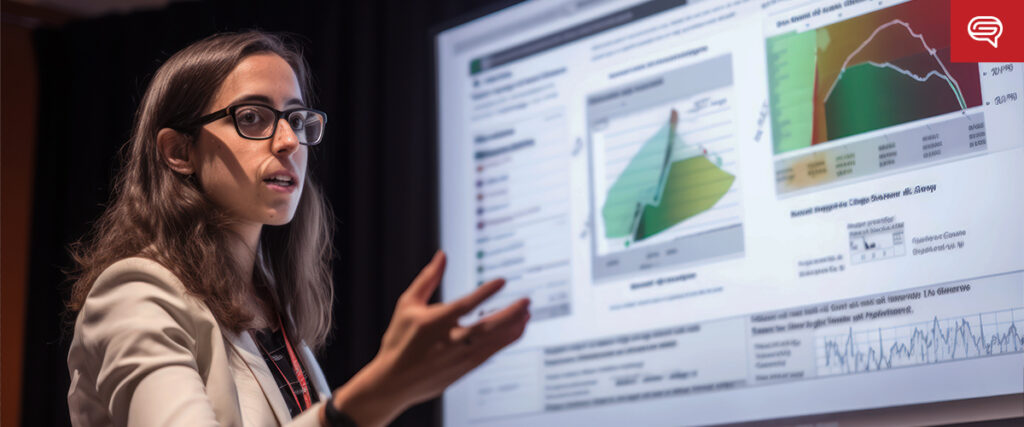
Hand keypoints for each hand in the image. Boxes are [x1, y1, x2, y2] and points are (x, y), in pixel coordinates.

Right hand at [327, 250, 529, 426]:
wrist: (393, 382)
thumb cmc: (399, 340)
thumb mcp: (407, 305)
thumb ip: (427, 279)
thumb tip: (442, 255)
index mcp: (435, 322)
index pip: (465, 305)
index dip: (485, 293)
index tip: (503, 281)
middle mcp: (450, 341)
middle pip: (486, 326)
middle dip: (510, 314)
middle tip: (527, 302)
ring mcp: (459, 358)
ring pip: (493, 342)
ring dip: (512, 328)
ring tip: (527, 315)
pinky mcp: (464, 369)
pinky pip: (490, 353)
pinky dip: (505, 341)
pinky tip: (516, 331)